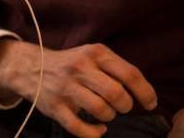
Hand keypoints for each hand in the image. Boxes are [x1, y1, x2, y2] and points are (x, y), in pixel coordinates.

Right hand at [0, 40, 157, 137]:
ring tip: (106, 113)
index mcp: (94, 53)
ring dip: (110, 116)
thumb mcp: (93, 56)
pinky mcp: (54, 106)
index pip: (130, 74)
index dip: (146, 92)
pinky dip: (94, 133)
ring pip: (99, 109)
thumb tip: (144, 93)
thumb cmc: (73, 65)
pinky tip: (98, 129)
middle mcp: (79, 68)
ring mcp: (65, 87)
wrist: (33, 68)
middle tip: (122, 106)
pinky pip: (78, 128)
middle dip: (126, 105)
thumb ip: (117, 69)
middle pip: (116, 93)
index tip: (150, 102)